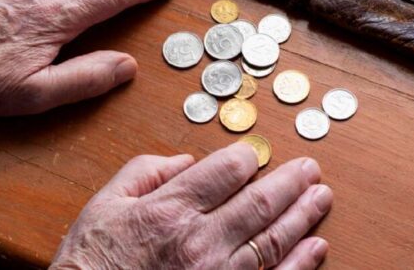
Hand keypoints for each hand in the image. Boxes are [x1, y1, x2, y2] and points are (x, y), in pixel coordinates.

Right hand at [51, 143, 332, 269]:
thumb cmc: (92, 261)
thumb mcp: (105, 204)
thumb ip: (144, 172)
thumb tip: (184, 161)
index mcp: (169, 211)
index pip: (225, 172)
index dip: (248, 158)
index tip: (256, 154)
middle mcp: (200, 241)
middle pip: (259, 202)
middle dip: (290, 181)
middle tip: (309, 167)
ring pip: (274, 239)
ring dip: (303, 214)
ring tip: (320, 196)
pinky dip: (302, 262)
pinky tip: (316, 245)